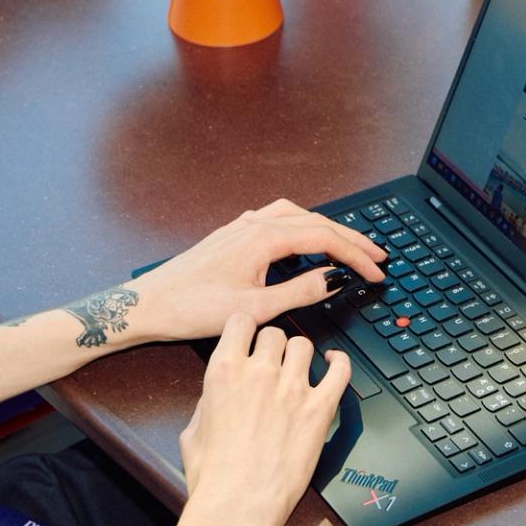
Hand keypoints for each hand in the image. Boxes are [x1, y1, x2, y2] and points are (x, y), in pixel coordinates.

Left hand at [131, 199, 385, 342]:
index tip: (377, 272)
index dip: (357, 256)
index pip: (326, 239)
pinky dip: (302, 225)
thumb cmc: (192, 308)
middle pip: (317, 222)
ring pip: (298, 216)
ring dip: (327, 228)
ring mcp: (242, 226)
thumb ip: (300, 291)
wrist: (147, 305)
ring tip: (347, 245)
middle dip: (351, 240)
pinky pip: (278, 218)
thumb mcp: (255, 309)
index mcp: (264, 238)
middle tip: (377, 257)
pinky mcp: (231, 234)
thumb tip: (335, 279)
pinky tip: (302, 240)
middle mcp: (255, 224)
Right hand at [179, 313, 351, 525]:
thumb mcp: (193, 430)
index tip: (249, 336)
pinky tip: (334, 362)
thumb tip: (221, 391)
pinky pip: (341, 370)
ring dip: (300, 355)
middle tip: (272, 362)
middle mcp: (260, 373)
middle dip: (272, 345)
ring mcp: (294, 389)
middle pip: (275, 333)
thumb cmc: (213, 475)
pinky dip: (340, 362)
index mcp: (225, 372)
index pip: (241, 321)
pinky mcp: (321, 408)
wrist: (238, 505)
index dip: (246, 328)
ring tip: (297, 369)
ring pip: (304, 345)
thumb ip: (208, 400)